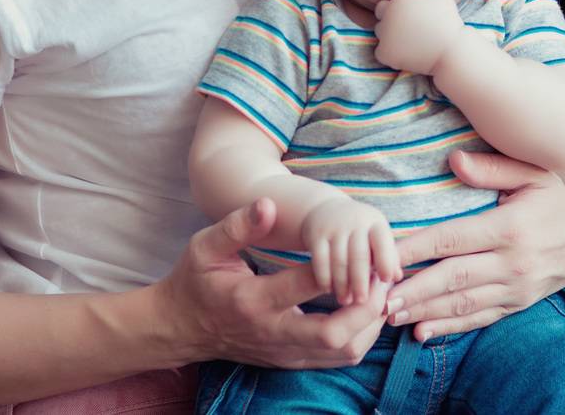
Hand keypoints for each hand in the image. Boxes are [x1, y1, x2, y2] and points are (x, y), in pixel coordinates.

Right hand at [156, 198, 393, 369]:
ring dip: (370, 324)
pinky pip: (338, 358)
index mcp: (252, 299)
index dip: (338, 267)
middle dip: (367, 307)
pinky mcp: (292, 361)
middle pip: (333, 333)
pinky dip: (362, 336)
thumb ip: (237, 225)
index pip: (304, 285)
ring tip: (380, 291)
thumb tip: (268, 204)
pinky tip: (367, 310)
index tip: (359, 249)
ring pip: (342, 351)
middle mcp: (272, 331)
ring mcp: (284, 352)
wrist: (182, 328)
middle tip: (381, 277)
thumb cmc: (196, 280)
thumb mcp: (205, 246)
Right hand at [300, 197, 402, 306]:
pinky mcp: (316, 234)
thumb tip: (397, 277)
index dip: (385, 261)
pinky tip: (328, 290)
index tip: (386, 281)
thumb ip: (388, 256)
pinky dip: (324, 276)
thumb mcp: (376, 237)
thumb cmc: (360, 231)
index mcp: (375, 223)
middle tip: (362, 302)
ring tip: (345, 301)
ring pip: (339, 259)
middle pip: (359, 255)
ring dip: (342, 283)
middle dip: (360, 281)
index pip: (382, 242)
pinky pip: (319, 259)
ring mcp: (334, 227)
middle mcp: (355, 222)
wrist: (328, 210)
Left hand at [372, 0, 462, 75]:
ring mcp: (385, 33)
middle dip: (393, 12)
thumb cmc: (447, 22)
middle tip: (414, 22)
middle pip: (382, 6)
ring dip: (391, 32)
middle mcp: (390, 11)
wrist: (450, 53)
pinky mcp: (384, 51)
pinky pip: (380, 49)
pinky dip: (390, 51)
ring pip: (380, 28)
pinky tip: (407, 51)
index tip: (417, 4)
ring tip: (412, 37)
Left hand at [386, 150, 564, 341]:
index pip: (453, 238)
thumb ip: (492, 168)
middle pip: (453, 277)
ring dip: (425, 311)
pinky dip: (450, 328)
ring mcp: (515, 288)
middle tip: (380, 298)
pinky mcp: (517, 304)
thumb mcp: (532, 173)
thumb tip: (454, 160)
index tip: (388, 255)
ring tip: (392, 315)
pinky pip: (480, 318)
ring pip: (463, 303)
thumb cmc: (554, 198)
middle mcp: (512, 263)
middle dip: (415, 289)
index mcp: (510, 228)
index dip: (418, 248)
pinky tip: (423, 333)